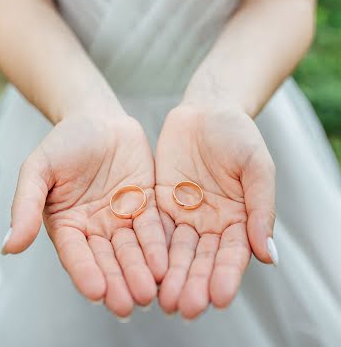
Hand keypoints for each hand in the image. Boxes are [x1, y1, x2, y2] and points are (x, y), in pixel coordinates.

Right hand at [1, 108, 167, 317]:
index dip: (85, 272)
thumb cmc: (64, 141)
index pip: (75, 254)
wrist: (96, 117)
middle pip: (107, 259)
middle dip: (117, 282)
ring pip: (131, 250)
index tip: (96, 293)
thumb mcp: (38, 169)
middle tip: (128, 305)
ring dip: (140, 272)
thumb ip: (26, 205)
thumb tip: (9, 247)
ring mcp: (121, 217)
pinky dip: (157, 246)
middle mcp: (95, 228)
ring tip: (149, 292)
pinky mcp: (145, 204)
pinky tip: (165, 264)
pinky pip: (152, 227)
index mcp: (67, 225)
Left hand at [155, 100, 275, 318]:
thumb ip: (261, 207)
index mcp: (238, 218)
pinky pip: (153, 227)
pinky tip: (145, 268)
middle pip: (202, 258)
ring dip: (171, 275)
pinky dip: (150, 249)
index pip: (233, 253)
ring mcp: (184, 214)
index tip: (220, 297)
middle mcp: (210, 223)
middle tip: (186, 307)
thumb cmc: (238, 134)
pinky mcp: (159, 201)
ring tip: (165, 299)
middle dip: (194, 282)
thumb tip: (269, 255)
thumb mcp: (257, 166)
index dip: (227, 275)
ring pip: (176, 250)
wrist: (207, 109)